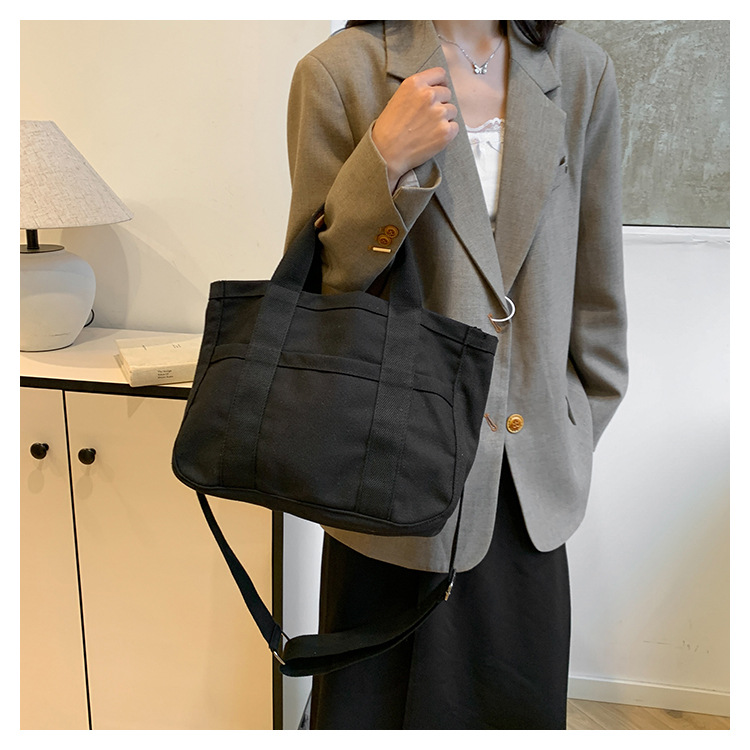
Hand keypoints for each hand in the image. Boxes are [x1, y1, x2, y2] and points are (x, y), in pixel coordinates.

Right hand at [372, 67, 458, 191]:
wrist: (386, 153)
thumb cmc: (389, 128)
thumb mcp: (398, 98)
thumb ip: (417, 91)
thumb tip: (435, 90)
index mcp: (416, 84)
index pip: (440, 74)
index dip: (440, 83)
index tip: (437, 92)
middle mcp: (429, 95)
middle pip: (447, 93)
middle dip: (440, 103)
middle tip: (428, 117)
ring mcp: (439, 113)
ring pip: (452, 110)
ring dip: (444, 118)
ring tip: (428, 129)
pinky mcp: (446, 131)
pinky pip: (455, 127)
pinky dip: (447, 132)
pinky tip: (433, 137)